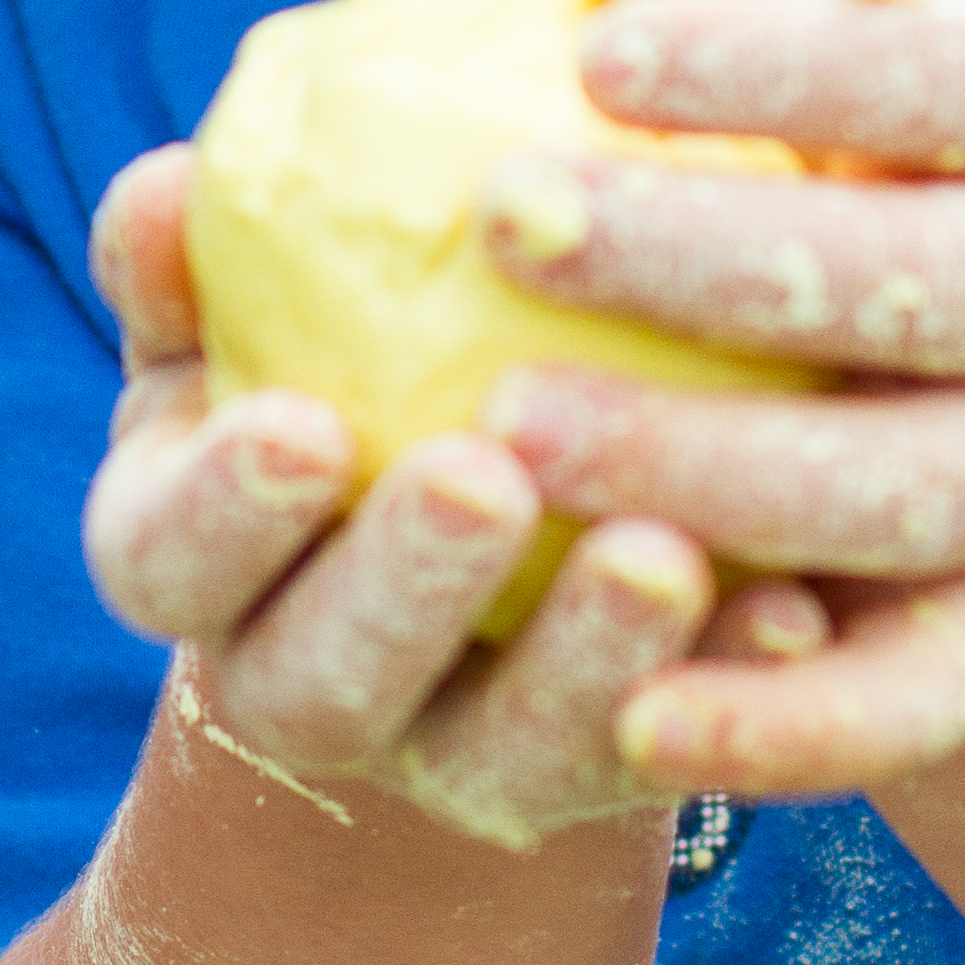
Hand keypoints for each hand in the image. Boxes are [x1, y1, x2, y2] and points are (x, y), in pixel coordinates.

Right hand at [82, 145, 828, 850]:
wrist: (475, 524)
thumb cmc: (341, 349)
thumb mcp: (256, 299)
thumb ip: (196, 253)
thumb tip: (163, 187)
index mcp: (189, 567)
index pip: (164, 560)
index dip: (220, 512)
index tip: (301, 427)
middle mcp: (307, 690)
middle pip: (321, 685)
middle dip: (399, 594)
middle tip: (485, 479)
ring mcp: (457, 758)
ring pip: (505, 755)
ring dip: (581, 659)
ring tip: (664, 552)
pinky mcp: (606, 777)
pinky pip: (671, 753)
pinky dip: (736, 684)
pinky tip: (801, 603)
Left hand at [477, 0, 964, 795]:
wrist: (920, 374)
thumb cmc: (780, 139)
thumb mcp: (768, 10)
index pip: (930, 71)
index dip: (778, 54)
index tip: (592, 39)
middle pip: (930, 286)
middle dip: (718, 257)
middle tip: (506, 220)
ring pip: (912, 495)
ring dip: (721, 474)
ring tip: (506, 435)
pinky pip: (914, 704)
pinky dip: (796, 729)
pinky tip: (633, 725)